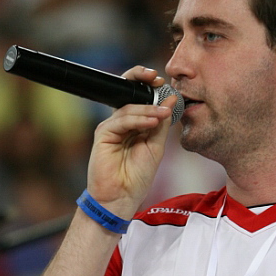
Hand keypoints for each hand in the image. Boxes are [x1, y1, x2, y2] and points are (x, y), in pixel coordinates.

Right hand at [86, 66, 177, 219]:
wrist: (122, 196)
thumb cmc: (138, 176)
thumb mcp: (157, 146)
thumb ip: (162, 123)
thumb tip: (172, 98)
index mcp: (134, 124)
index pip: (140, 98)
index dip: (150, 87)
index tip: (165, 82)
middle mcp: (121, 122)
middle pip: (129, 94)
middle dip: (141, 81)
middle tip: (158, 78)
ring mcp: (111, 127)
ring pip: (129, 108)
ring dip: (148, 109)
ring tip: (163, 113)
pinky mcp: (104, 134)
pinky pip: (122, 120)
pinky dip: (138, 119)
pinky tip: (152, 122)